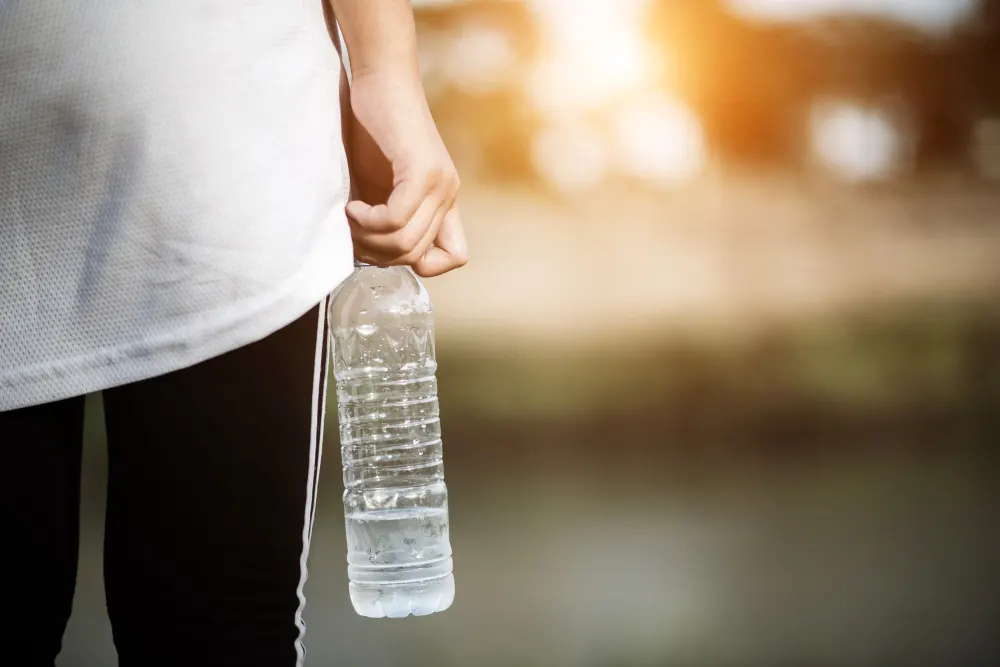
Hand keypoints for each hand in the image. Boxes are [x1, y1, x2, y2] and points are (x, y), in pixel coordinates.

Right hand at [343, 70, 467, 276]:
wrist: (379, 77)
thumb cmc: (370, 127)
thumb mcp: (377, 184)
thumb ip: (382, 217)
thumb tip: (366, 255)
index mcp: (443, 201)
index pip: (455, 256)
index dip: (418, 264)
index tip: (382, 245)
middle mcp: (449, 195)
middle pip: (416, 257)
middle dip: (377, 254)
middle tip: (352, 231)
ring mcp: (440, 184)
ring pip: (406, 244)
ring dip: (369, 239)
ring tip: (349, 216)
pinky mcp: (423, 170)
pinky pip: (395, 219)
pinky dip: (367, 221)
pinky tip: (352, 205)